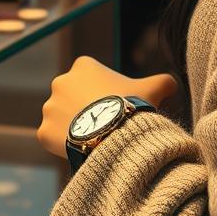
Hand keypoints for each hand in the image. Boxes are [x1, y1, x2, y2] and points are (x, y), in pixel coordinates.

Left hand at [35, 54, 178, 159]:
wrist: (114, 134)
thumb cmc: (132, 106)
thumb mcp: (154, 88)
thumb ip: (163, 82)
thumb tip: (173, 85)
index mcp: (83, 66)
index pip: (90, 78)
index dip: (104, 94)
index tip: (115, 106)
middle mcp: (60, 82)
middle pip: (73, 97)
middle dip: (84, 109)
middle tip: (104, 124)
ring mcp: (49, 108)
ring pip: (61, 118)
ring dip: (73, 126)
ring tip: (94, 138)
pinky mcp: (43, 131)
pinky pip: (52, 139)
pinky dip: (63, 145)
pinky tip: (82, 149)